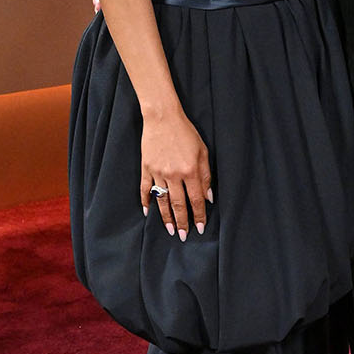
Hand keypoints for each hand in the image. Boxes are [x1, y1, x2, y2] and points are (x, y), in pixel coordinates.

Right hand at [141, 112, 211, 237]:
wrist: (163, 117)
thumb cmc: (186, 133)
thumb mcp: (203, 152)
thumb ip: (206, 176)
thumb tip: (209, 197)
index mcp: (190, 171)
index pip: (196, 200)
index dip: (198, 215)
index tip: (200, 228)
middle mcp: (174, 175)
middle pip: (178, 204)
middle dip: (182, 222)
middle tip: (183, 236)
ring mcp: (158, 172)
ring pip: (162, 200)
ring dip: (166, 217)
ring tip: (170, 230)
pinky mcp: (146, 168)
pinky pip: (144, 189)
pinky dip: (145, 201)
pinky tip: (147, 212)